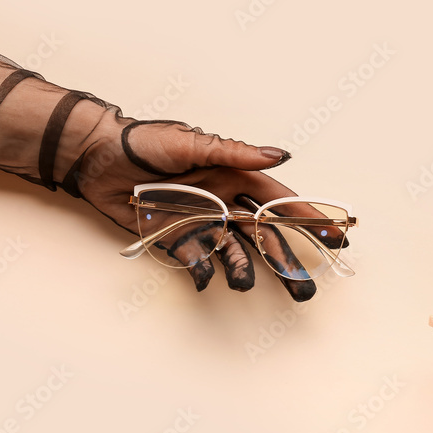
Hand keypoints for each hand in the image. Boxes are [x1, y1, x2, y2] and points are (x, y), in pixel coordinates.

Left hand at [74, 118, 318, 300]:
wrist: (95, 156)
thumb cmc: (144, 142)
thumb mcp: (193, 143)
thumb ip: (237, 153)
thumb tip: (281, 155)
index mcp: (234, 176)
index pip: (281, 201)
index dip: (309, 219)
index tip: (336, 237)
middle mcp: (224, 202)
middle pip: (265, 238)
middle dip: (285, 263)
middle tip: (304, 290)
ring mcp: (202, 223)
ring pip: (234, 253)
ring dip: (244, 271)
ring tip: (245, 286)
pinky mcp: (175, 238)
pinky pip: (197, 260)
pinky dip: (204, 272)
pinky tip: (209, 280)